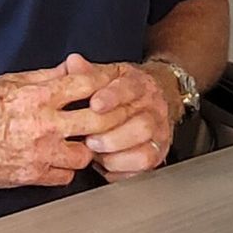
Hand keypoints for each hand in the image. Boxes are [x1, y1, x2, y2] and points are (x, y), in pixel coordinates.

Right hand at [0, 57, 128, 188]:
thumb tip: (71, 67)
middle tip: (113, 117)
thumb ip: (45, 76)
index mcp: (39, 96)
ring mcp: (40, 153)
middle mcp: (43, 124)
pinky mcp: (32, 176)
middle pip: (98, 121)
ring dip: (87, 148)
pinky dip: (66, 169)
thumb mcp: (11, 81)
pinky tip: (62, 160)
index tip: (113, 85)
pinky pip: (65, 177)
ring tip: (82, 142)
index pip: (86, 85)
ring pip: (85, 154)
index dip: (105, 83)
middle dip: (111, 118)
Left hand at [75, 54, 178, 181]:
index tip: (95, 105)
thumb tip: (73, 63)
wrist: (158, 94)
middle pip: (141, 125)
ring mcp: (159, 132)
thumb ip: (88, 72)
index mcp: (140, 85)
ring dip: (117, 154)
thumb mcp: (108, 75)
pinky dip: (123, 168)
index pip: (129, 89)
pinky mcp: (158, 152)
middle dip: (112, 136)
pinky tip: (106, 164)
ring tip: (96, 153)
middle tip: (89, 140)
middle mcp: (154, 108)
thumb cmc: (124, 89)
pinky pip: (145, 167)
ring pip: (145, 149)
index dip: (111, 97)